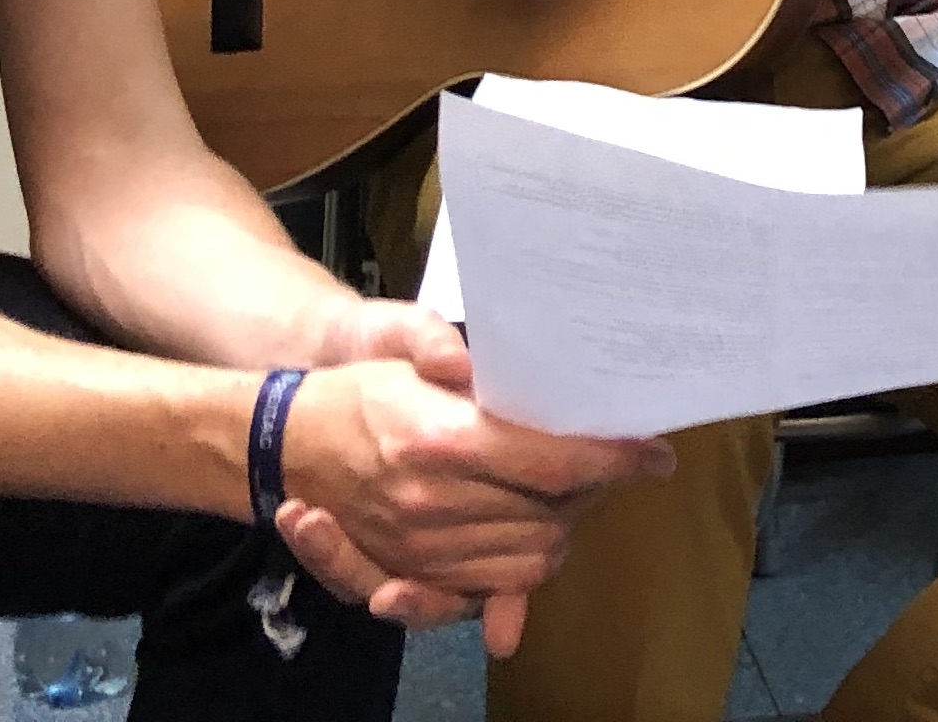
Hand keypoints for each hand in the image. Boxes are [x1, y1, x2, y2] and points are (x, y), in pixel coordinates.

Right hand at [268, 337, 668, 656]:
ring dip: (564, 530)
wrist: (283, 445)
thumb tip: (484, 362)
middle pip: (553, 516)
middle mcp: (435, 504)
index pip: (555, 462)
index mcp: (442, 442)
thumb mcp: (401, 349)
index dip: (614, 459)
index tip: (655, 454)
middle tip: (612, 460)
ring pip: (529, 559)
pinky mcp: (410, 572)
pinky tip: (539, 536)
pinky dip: (523, 570)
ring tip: (575, 492)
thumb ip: (446, 350)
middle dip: (595, 491)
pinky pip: (488, 587)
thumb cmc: (356, 389)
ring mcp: (421, 548)